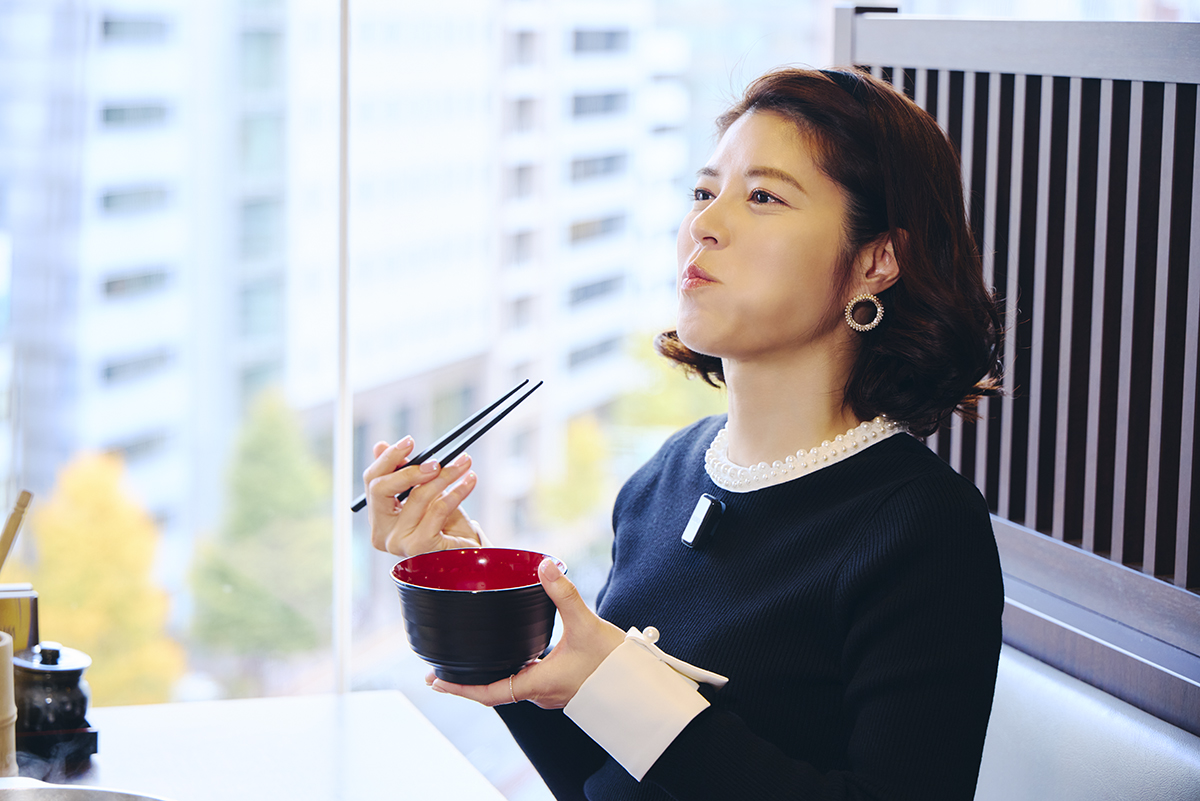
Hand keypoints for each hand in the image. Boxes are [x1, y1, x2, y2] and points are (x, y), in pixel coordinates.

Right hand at [363, 437, 487, 557]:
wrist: (467, 552)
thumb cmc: (444, 521)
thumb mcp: (423, 492)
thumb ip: (403, 472)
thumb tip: (380, 445)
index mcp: (378, 518)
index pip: (372, 482)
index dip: (388, 459)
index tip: (409, 441)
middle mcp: (382, 533)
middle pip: (381, 489)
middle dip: (410, 469)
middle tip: (437, 460)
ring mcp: (398, 542)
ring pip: (418, 496)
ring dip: (445, 475)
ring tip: (464, 463)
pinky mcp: (420, 547)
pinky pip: (438, 510)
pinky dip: (457, 492)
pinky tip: (470, 481)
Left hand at [427, 558, 624, 708]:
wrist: (642, 691)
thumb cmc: (614, 666)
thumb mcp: (586, 625)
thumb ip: (564, 593)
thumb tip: (545, 565)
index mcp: (537, 684)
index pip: (488, 693)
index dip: (460, 688)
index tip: (436, 681)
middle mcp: (540, 693)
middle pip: (495, 690)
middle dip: (469, 680)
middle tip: (443, 669)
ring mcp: (552, 693)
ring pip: (513, 685)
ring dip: (492, 675)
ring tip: (474, 657)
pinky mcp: (564, 688)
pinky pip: (530, 681)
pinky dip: (515, 670)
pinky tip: (518, 653)